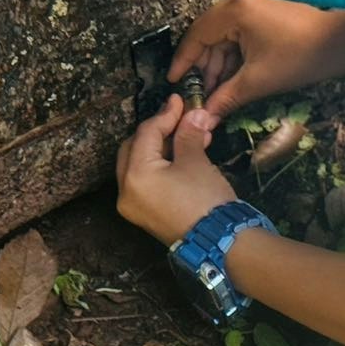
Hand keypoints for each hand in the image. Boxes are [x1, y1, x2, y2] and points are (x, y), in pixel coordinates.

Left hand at [116, 95, 236, 244]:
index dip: (165, 115)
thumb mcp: (196, 161)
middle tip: (181, 120)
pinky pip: (146, 182)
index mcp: (134, 174)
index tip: (180, 101)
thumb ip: (188, 134)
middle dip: (158, 131)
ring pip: (140, 165)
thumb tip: (193, 114)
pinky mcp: (144, 215)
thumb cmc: (205, 199)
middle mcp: (125, 191)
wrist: (219, 244)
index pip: (145, 134)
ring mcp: (133, 205)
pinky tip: (183, 157)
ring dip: (162, 148)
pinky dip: (161, 167)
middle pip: (134, 148)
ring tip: (191, 137)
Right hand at [167, 0, 344, 125]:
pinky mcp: (266, 12)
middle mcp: (239, 1)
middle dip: (205, 68)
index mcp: (233, 10)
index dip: (183, 61)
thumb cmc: (300, 58)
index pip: (196, 35)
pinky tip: (236, 80)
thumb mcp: (258, 81)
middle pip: (209, 35)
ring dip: (221, 65)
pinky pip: (240, 34)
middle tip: (202, 96)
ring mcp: (254, 4)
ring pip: (225, 37)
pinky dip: (236, 57)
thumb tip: (203, 120)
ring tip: (220, 94)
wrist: (343, 42)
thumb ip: (226, 98)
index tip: (174, 83)